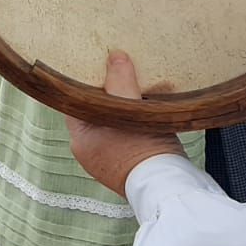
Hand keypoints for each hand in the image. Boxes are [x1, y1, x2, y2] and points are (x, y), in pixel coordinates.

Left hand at [67, 52, 185, 196]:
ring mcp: (112, 158)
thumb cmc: (143, 151)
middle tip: (126, 69)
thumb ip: (120, 80)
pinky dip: (142, 117)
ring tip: (147, 84)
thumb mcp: (129, 109)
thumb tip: (115, 56)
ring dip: (132, 102)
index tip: (100, 63)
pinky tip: (156, 103)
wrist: (169, 188)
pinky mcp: (133, 162)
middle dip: (115, 89)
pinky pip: (133, 131)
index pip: (76, 101)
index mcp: (81, 139)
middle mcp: (92, 150)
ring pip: (118, 119)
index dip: (88, 81)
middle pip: (99, 108)